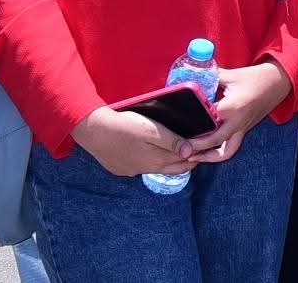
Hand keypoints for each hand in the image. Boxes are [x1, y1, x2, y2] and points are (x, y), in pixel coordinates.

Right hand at [71, 106, 194, 177]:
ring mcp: (131, 170)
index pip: (183, 163)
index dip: (195, 157)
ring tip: (174, 151)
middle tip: (195, 152)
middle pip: (171, 168)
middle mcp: (145, 169)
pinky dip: (149, 161)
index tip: (204, 150)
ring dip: (166, 161)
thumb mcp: (152, 130)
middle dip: (185, 161)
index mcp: (156, 161)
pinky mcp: (120, 168)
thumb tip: (190, 152)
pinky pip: (140, 167)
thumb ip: (172, 141)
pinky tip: (148, 152)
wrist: (93, 130)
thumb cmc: (125, 127)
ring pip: (155, 168)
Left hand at [186, 60, 293, 163]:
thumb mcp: (231, 75)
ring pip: (225, 151)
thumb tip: (191, 78)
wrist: (279, 83)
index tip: (176, 127)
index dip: (191, 123)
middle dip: (196, 147)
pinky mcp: (244, 131)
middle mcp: (237, 121)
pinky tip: (206, 153)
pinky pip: (231, 148)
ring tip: (192, 158)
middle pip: (213, 140)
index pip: (207, 118)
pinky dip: (218, 153)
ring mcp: (242, 128)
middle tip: (179, 148)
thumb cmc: (255, 77)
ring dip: (208, 157)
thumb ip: (210, 77)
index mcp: (232, 106)